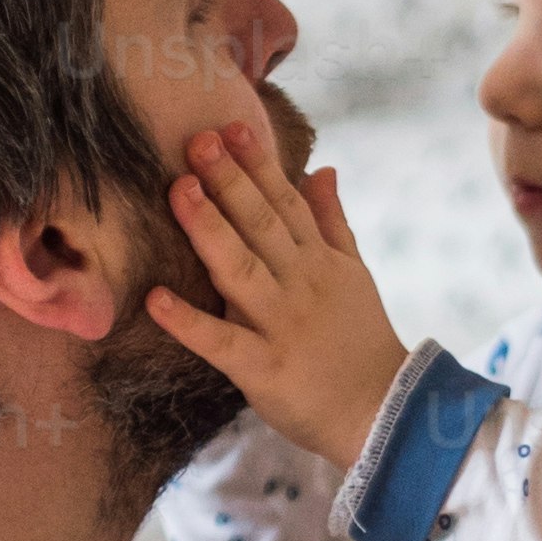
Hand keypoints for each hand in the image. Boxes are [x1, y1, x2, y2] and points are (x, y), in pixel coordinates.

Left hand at [145, 113, 412, 470]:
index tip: (231, 127)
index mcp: (320, 262)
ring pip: (241, 270)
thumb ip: (333, 221)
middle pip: (261, 226)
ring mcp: (282, 325)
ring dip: (209, 230)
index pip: (286, 203)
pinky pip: (222, 342)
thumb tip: (322, 169)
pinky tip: (155, 299)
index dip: (258, 164)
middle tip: (196, 142)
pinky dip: (189, 322)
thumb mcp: (355, 274)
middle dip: (229, 181)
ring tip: (179, 191)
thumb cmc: (362, 343)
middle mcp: (300, 285)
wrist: (386, 413)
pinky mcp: (264, 369)